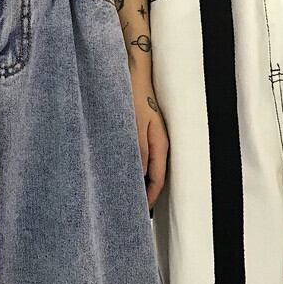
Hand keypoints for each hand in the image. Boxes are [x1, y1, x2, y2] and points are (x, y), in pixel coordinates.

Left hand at [131, 69, 168, 207]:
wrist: (134, 74)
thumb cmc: (135, 96)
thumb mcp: (135, 125)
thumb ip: (138, 149)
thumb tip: (139, 174)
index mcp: (160, 143)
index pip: (158, 177)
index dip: (150, 195)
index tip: (139, 210)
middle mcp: (158, 142)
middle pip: (154, 174)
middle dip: (144, 191)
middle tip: (130, 206)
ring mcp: (151, 137)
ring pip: (146, 165)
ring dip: (138, 178)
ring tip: (124, 191)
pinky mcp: (142, 132)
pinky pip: (140, 154)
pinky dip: (133, 165)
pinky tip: (122, 168)